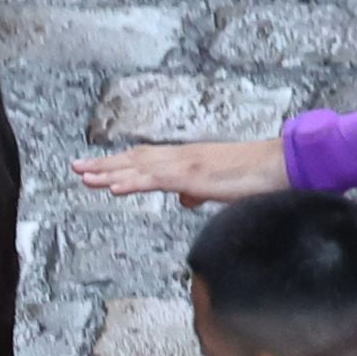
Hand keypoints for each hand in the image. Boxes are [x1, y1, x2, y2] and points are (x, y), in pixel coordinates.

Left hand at [71, 138, 288, 207]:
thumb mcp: (221, 187)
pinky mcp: (195, 175)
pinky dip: (133, 182)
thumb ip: (199, 190)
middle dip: (104, 164)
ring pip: (140, 167)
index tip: (95, 168)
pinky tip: (115, 188)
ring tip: (84, 177)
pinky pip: (158, 180)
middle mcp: (182, 156)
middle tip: (76, 168)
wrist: (280, 165)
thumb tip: (184, 198)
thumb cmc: (255, 176)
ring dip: (110, 172)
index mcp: (187, 159)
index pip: (145, 159)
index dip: (119, 163)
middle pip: (135, 158)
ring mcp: (187, 163)